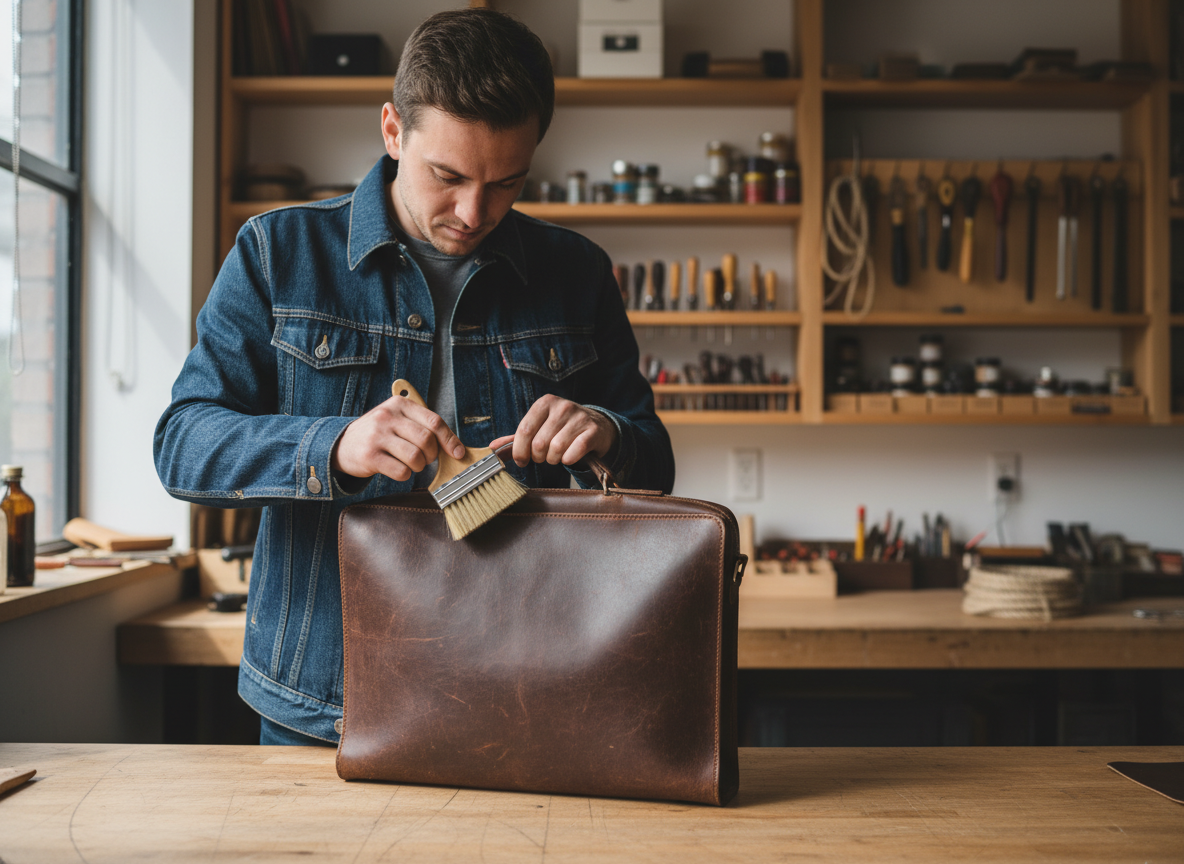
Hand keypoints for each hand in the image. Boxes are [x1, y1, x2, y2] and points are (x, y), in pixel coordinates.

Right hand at [332, 394, 464, 480]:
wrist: (342, 444)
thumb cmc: (378, 434)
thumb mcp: (397, 420)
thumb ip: (422, 426)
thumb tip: (455, 447)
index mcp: (399, 405)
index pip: (434, 421)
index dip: (450, 440)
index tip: (458, 453)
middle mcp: (387, 417)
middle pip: (427, 440)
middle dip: (431, 455)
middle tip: (425, 459)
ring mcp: (377, 436)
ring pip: (415, 457)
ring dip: (418, 466)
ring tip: (411, 464)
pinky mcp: (369, 456)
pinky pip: (401, 471)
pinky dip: (405, 475)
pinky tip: (398, 469)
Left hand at [489, 395, 616, 468]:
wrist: (597, 426)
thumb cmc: (563, 429)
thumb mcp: (540, 427)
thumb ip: (517, 437)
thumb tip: (492, 448)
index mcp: (544, 403)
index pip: (524, 430)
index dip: (520, 451)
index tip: (522, 460)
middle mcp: (562, 407)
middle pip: (539, 443)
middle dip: (539, 457)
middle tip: (544, 457)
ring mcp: (579, 417)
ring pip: (555, 450)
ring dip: (554, 460)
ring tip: (558, 455)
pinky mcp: (593, 430)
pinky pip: (573, 453)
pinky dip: (569, 460)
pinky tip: (570, 456)